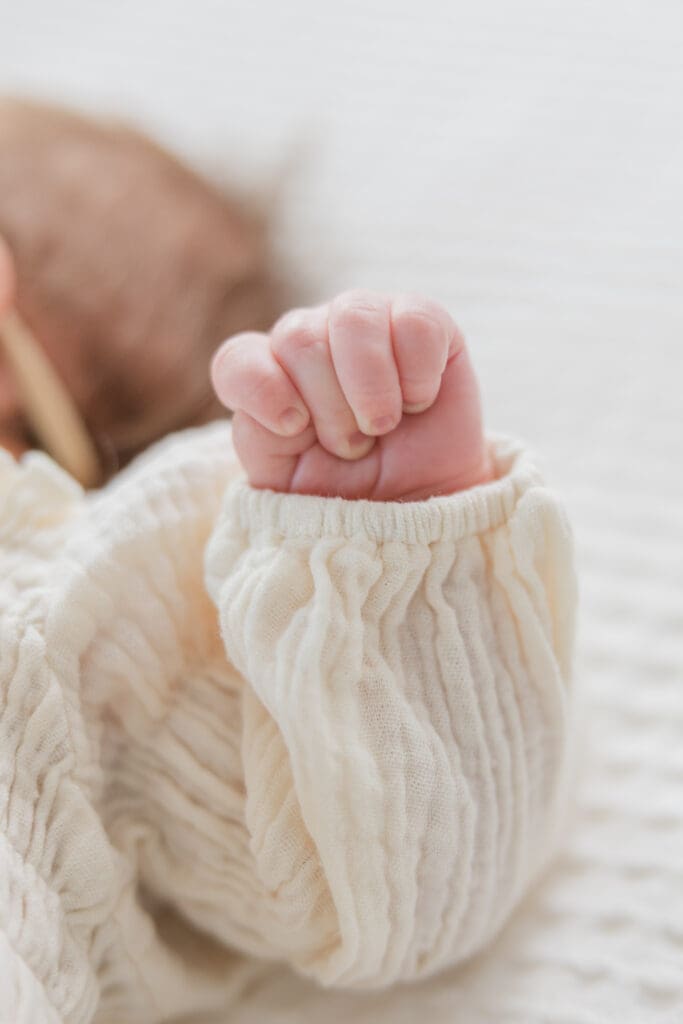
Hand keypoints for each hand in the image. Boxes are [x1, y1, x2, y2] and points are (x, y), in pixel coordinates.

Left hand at [211, 289, 491, 500]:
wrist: (422, 508)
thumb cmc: (351, 496)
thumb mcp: (292, 486)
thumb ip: (263, 440)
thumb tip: (282, 399)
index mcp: (269, 379)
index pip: (237, 362)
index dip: (259, 388)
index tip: (293, 429)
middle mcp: (312, 341)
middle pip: (298, 337)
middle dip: (329, 405)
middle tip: (354, 446)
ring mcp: (366, 325)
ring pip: (353, 316)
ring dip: (370, 385)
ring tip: (383, 425)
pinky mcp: (422, 323)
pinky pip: (415, 320)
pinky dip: (418, 370)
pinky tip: (418, 401)